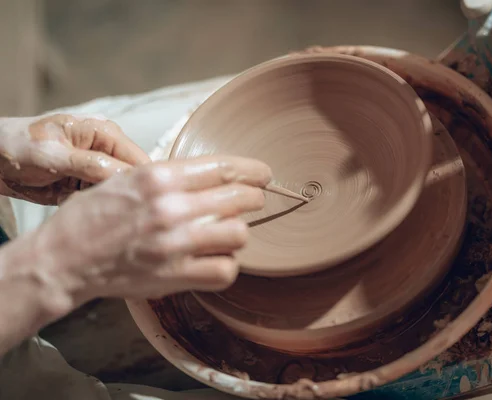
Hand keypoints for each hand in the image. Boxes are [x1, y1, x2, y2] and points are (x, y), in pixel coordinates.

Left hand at [0, 114, 148, 204]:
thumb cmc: (17, 146)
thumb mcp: (54, 155)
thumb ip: (92, 166)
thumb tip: (128, 179)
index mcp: (105, 134)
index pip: (139, 160)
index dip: (143, 182)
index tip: (137, 204)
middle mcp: (107, 152)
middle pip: (132, 180)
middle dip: (121, 196)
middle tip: (101, 207)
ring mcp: (97, 171)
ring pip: (117, 195)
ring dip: (104, 204)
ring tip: (80, 203)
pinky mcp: (86, 187)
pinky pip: (99, 203)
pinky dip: (89, 208)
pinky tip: (72, 205)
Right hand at [3, 155, 271, 309]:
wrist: (62, 258)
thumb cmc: (91, 217)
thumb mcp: (125, 180)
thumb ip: (168, 178)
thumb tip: (207, 177)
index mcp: (158, 177)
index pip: (223, 167)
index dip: (253, 170)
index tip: (264, 174)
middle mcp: (171, 207)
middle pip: (240, 197)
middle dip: (254, 198)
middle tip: (253, 201)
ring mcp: (174, 243)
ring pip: (239, 233)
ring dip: (237, 232)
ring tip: (225, 232)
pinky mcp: (174, 275)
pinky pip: (225, 270)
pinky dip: (226, 265)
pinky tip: (215, 259)